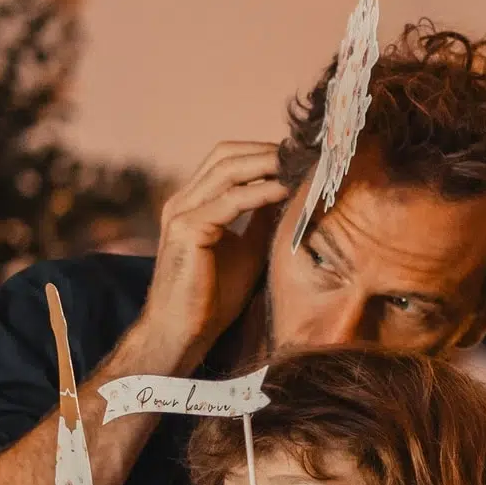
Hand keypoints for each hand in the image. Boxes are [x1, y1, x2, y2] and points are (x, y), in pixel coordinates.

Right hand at [139, 141, 290, 363]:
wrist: (183, 333)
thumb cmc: (212, 299)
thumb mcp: (248, 250)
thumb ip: (262, 220)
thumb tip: (290, 194)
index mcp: (193, 203)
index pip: (227, 160)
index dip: (262, 154)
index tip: (299, 158)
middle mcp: (182, 201)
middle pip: (225, 155)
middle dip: (267, 151)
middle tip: (305, 154)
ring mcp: (180, 212)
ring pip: (227, 169)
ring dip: (268, 163)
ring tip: (301, 165)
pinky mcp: (186, 230)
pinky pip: (230, 201)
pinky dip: (261, 192)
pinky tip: (287, 190)